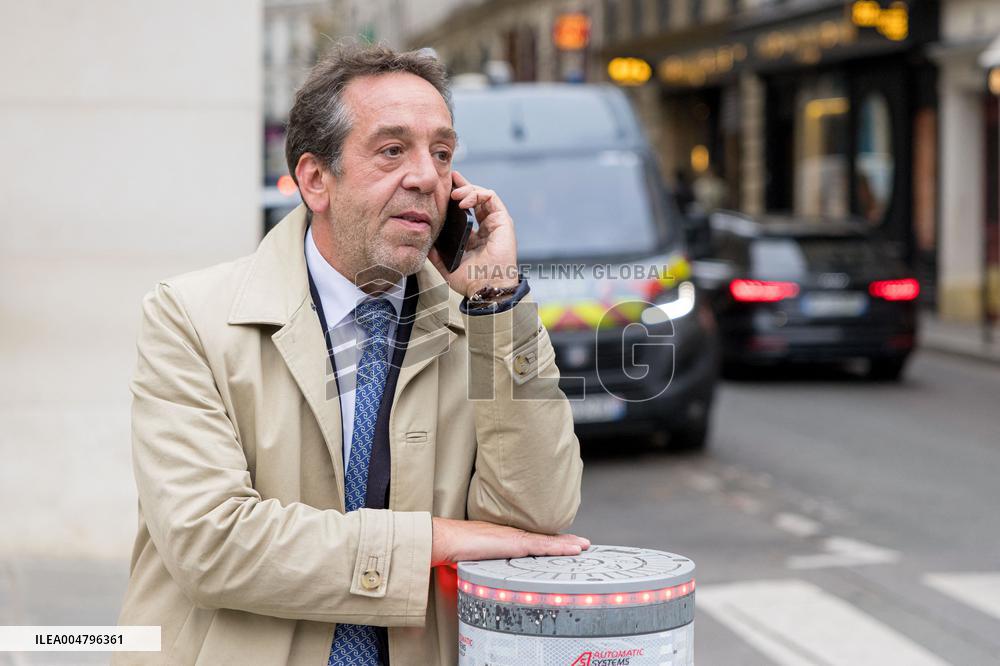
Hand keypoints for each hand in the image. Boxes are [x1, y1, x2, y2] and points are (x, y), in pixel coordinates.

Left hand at [427, 170, 518, 298]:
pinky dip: (477, 194)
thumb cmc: (470, 280)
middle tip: (448, 182)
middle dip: (461, 186)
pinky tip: (464, 201)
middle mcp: (486, 227)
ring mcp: (495, 223)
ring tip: (454, 194)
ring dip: (468, 189)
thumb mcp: (446, 264)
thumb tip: (424, 241)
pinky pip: (491, 197)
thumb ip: (436, 253)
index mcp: (475, 236)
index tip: (443, 190)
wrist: (485, 287)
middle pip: (475, 198)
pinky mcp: (503, 221)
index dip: (455, 197)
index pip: (466, 210)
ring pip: (483, 195)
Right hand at [431, 517, 590, 566]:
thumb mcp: (474, 559)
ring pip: (548, 541)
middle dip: (564, 541)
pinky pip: (543, 546)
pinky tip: (573, 550)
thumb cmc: (454, 548)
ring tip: (584, 546)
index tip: (563, 545)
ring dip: (567, 544)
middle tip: (583, 544)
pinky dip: (560, 547)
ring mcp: (515, 537)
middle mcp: (512, 535)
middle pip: (544, 538)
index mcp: (504, 538)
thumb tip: (480, 579)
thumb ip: (483, 565)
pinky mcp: (515, 543)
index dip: (549, 542)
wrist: (445, 539)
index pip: (532, 540)